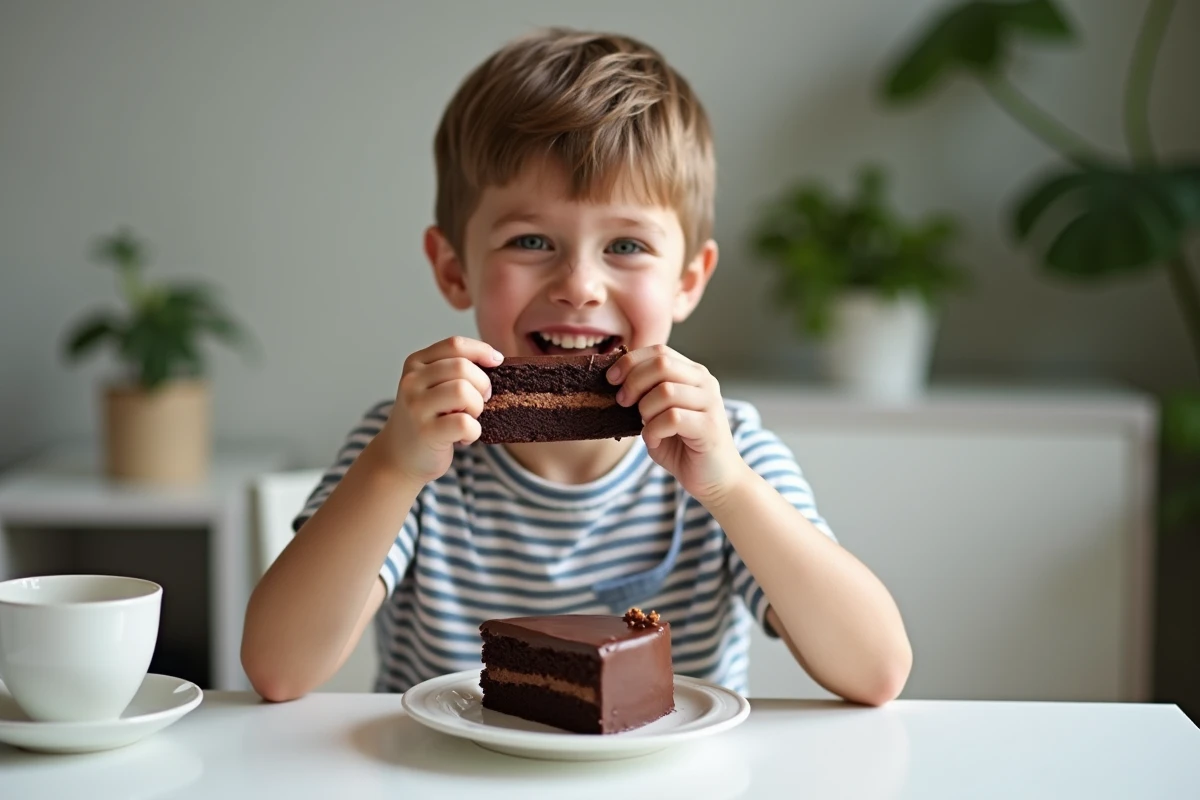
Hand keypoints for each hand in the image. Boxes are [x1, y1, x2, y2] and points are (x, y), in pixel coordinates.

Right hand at [375, 336, 501, 483]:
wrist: (398, 457)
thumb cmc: (426, 419)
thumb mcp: (432, 386)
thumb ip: (455, 370)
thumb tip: (495, 359)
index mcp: (416, 363)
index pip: (455, 345)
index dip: (482, 351)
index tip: (496, 362)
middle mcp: (412, 381)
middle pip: (463, 367)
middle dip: (482, 385)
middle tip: (479, 402)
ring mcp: (416, 406)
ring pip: (463, 391)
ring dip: (477, 407)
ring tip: (469, 418)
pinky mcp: (426, 432)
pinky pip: (465, 423)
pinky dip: (473, 432)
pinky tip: (463, 437)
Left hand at [608, 345, 745, 504]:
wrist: (715, 479)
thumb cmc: (682, 447)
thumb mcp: (657, 415)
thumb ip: (644, 395)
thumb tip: (615, 380)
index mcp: (692, 374)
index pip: (659, 350)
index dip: (630, 361)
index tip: (611, 379)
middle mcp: (704, 382)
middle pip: (662, 364)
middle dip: (633, 382)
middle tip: (623, 402)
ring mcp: (710, 402)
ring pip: (666, 391)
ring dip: (645, 410)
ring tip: (646, 426)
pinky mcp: (710, 426)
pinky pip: (672, 417)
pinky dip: (654, 430)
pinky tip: (654, 440)